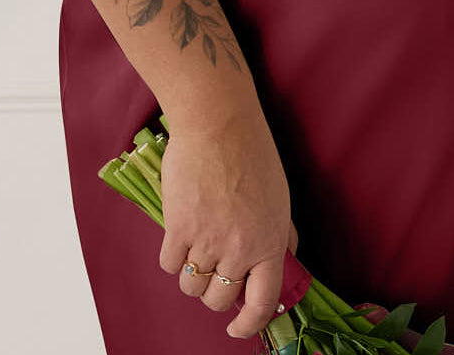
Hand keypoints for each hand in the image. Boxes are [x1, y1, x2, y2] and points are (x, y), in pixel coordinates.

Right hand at [156, 107, 297, 337]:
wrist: (218, 124)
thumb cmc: (252, 154)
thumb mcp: (279, 197)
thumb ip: (280, 233)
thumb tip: (284, 258)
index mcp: (270, 242)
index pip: (263, 301)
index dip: (249, 323)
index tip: (238, 328)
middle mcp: (240, 248)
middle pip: (219, 299)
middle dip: (215, 294)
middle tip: (214, 274)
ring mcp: (207, 240)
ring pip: (191, 287)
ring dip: (192, 277)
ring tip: (195, 253)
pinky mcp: (178, 228)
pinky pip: (169, 265)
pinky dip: (171, 259)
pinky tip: (178, 239)